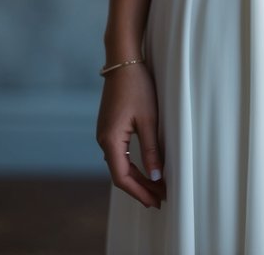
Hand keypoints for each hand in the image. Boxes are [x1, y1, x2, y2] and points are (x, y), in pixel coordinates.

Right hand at [96, 63, 165, 207]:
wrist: (123, 60)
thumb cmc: (137, 86)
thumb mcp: (149, 119)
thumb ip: (151, 150)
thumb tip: (155, 177)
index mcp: (110, 140)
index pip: (122, 177)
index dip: (139, 192)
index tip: (156, 201)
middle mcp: (103, 140)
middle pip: (120, 173)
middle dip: (140, 188)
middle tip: (160, 199)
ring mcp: (104, 133)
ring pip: (120, 164)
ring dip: (138, 177)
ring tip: (156, 188)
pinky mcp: (109, 126)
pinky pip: (119, 153)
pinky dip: (132, 165)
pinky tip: (145, 168)